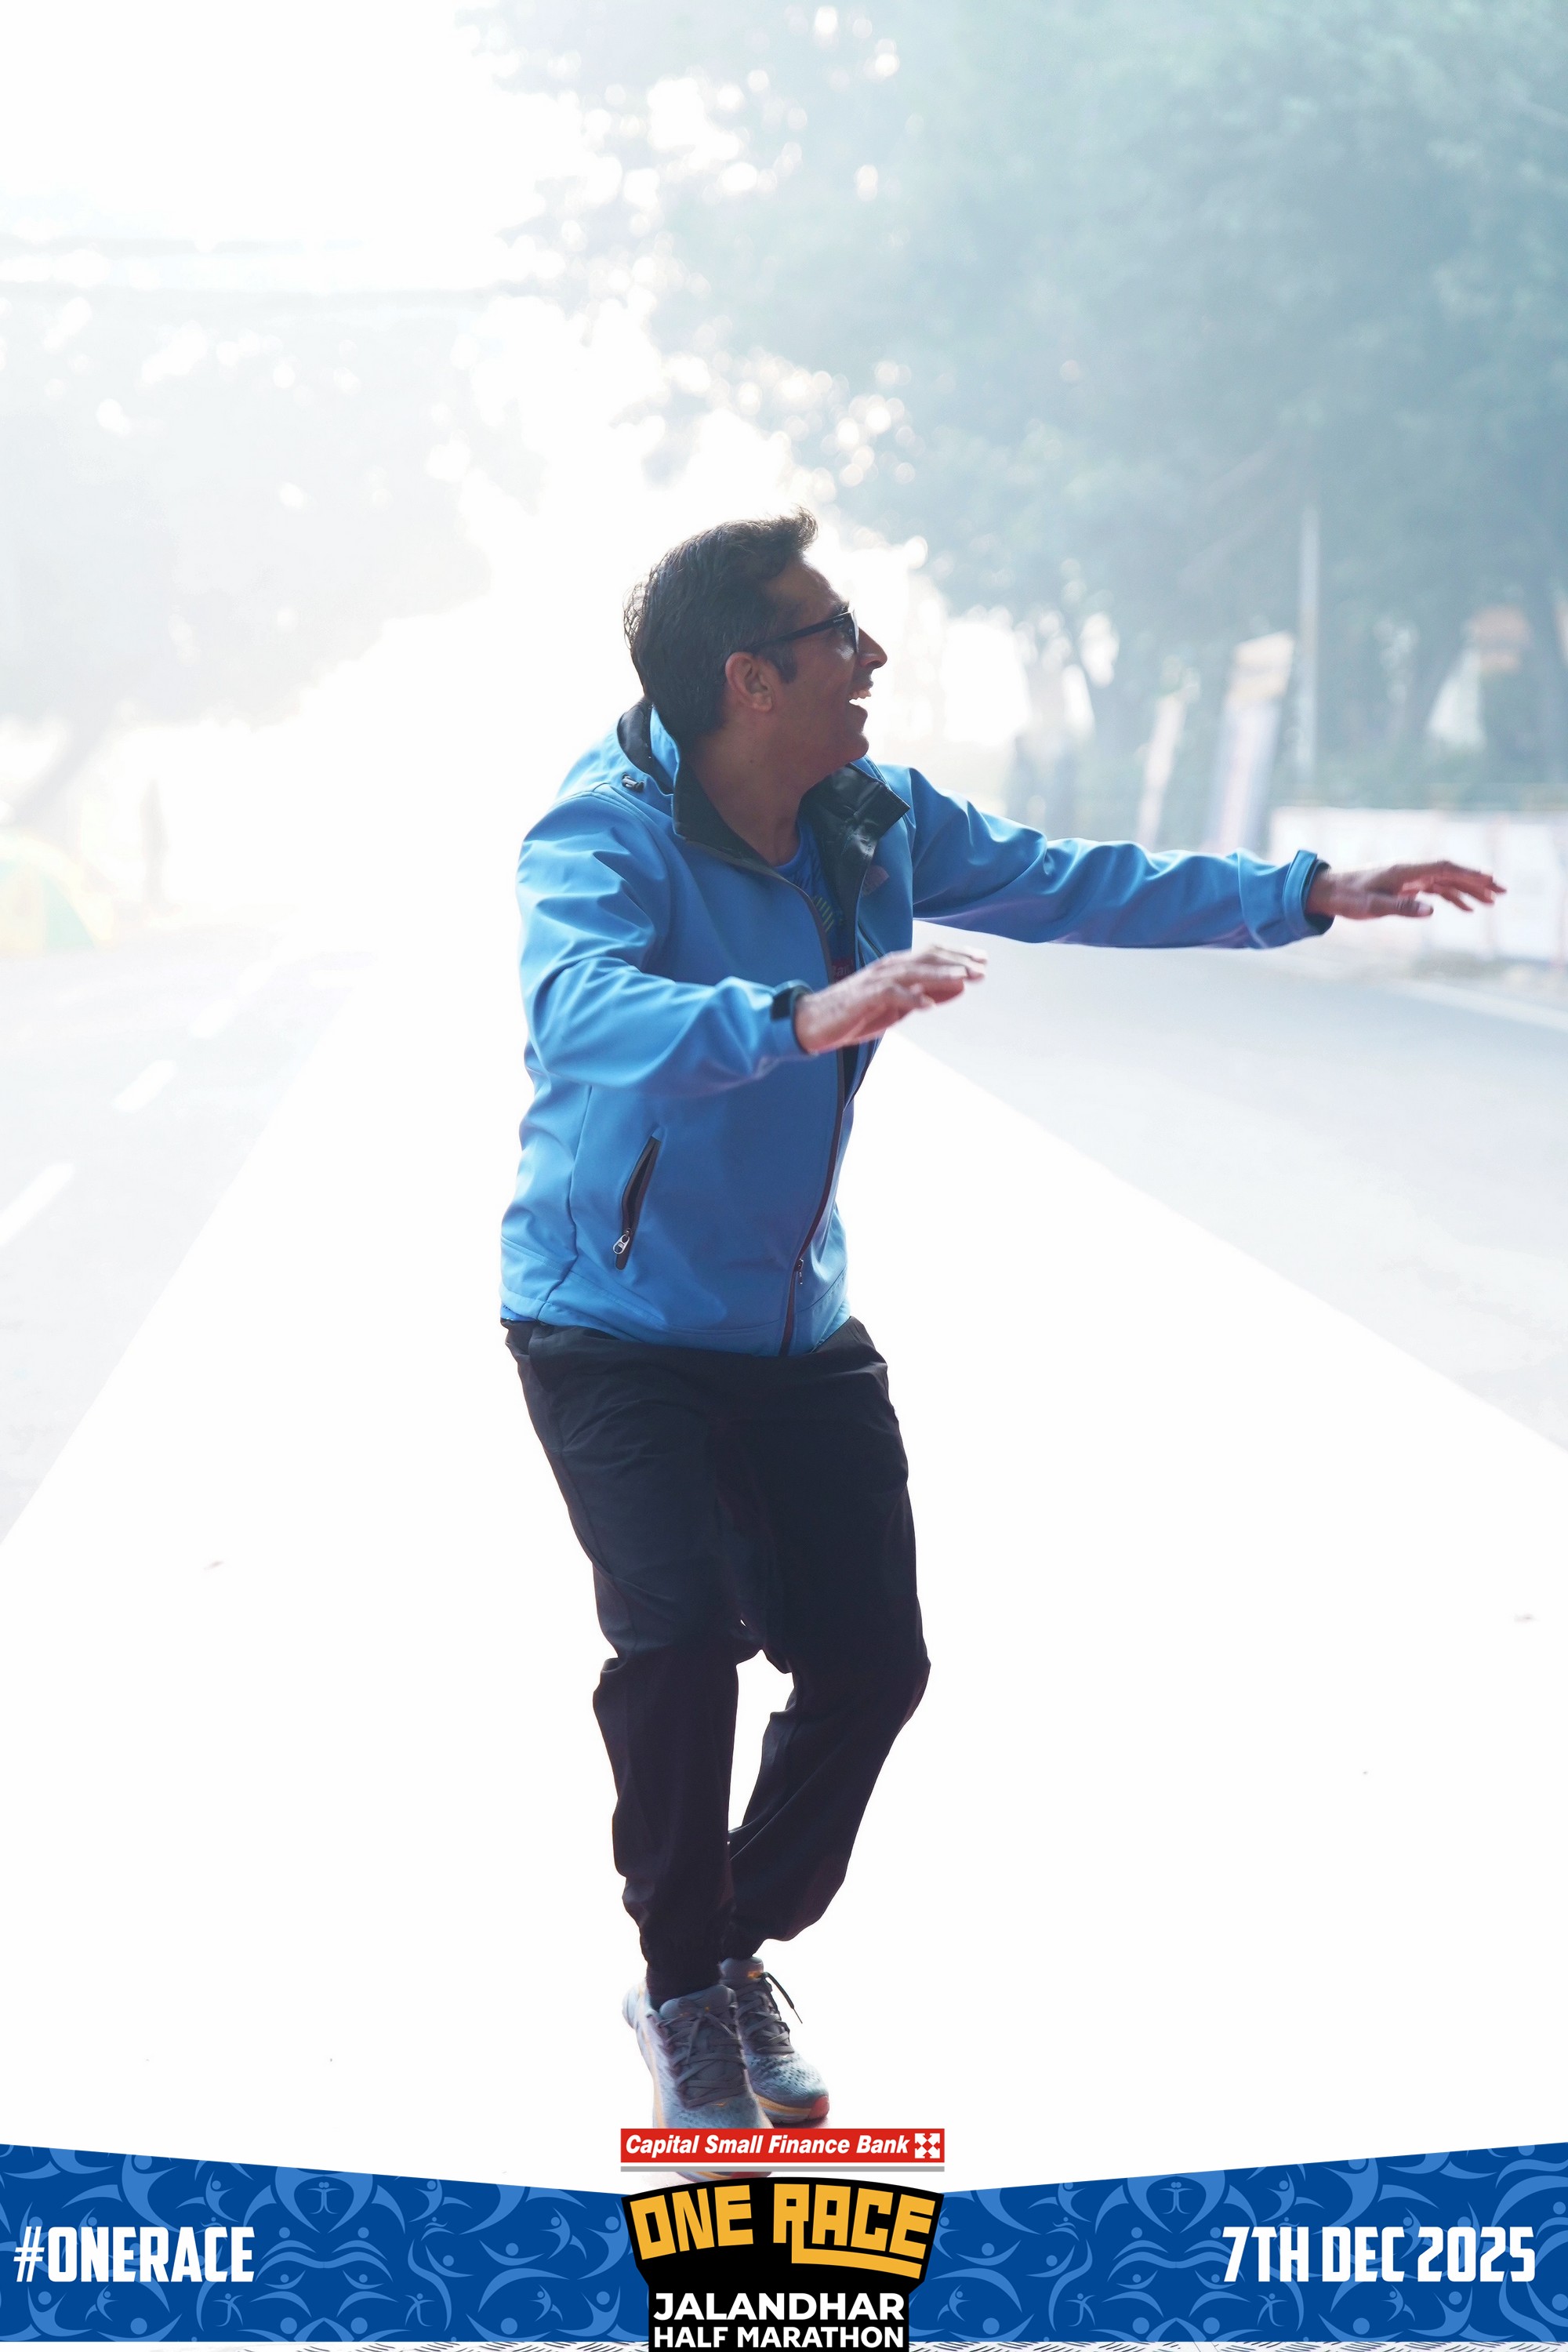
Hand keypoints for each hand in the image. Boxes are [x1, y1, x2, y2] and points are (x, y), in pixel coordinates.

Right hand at [793, 943, 986, 1052]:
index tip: (983, 960)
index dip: (958, 955)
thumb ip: (926, 994)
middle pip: (926, 959)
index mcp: (896, 967)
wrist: (813, 1022)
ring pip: (912, 973)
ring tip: (963, 979)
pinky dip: (909, 999)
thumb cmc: (856, 1013)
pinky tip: (927, 1005)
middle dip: (956, 963)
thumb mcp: (898, 1006)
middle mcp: (888, 968)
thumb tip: (960, 988)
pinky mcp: (863, 998)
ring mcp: (875, 981)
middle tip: (981, 968)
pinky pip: (890, 995)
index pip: (932, 955)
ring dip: (939, 976)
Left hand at [1306, 860, 1504, 922]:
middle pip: (1451, 872)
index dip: (1468, 873)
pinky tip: (1467, 909)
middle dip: (1478, 881)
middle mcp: (1411, 870)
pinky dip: (1453, 898)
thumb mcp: (1372, 906)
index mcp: (1405, 870)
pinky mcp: (1406, 887)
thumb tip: (1432, 911)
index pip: (1444, 868)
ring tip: (1492, 903)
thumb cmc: (1348, 897)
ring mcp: (1409, 878)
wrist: (1327, 891)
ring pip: (1446, 882)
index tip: (1491, 880)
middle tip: (1503, 892)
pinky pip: (1435, 890)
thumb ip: (1402, 908)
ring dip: (1469, 891)